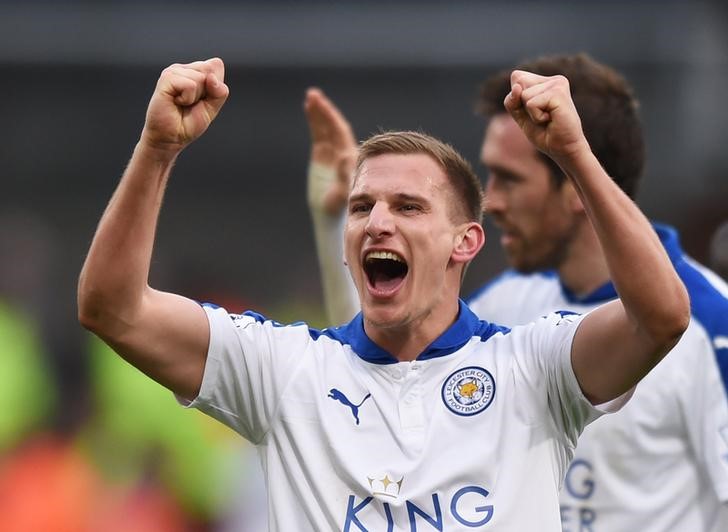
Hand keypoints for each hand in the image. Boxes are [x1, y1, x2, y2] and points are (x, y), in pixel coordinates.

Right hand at [141, 58, 229, 153]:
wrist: (170, 138)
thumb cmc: (188, 123)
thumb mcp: (212, 107)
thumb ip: (219, 92)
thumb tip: (211, 77)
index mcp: (194, 71)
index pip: (216, 66)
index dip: (214, 88)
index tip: (201, 100)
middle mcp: (183, 68)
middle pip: (210, 70)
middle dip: (206, 92)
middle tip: (191, 103)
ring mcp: (173, 72)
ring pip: (201, 78)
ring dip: (195, 97)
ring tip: (182, 104)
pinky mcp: (166, 78)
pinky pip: (190, 85)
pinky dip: (187, 98)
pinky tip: (176, 102)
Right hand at [304, 88, 357, 214]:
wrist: (330, 215)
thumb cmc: (339, 207)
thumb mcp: (342, 192)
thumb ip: (346, 175)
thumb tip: (347, 156)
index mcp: (349, 156)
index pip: (340, 132)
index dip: (332, 118)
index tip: (324, 106)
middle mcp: (342, 151)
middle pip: (333, 126)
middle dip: (324, 111)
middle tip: (314, 95)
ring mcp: (331, 152)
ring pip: (325, 127)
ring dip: (318, 112)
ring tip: (311, 95)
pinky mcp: (321, 156)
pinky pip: (318, 134)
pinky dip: (314, 121)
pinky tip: (309, 108)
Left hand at [504, 70, 588, 165]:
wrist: (562, 149)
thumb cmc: (544, 133)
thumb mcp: (520, 115)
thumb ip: (512, 100)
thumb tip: (517, 87)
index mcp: (546, 81)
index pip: (517, 77)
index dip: (517, 99)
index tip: (535, 111)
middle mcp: (553, 79)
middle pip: (518, 85)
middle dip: (523, 107)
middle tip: (542, 117)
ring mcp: (558, 84)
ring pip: (524, 95)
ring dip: (532, 114)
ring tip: (548, 119)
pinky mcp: (559, 93)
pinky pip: (531, 104)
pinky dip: (536, 117)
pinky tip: (551, 119)